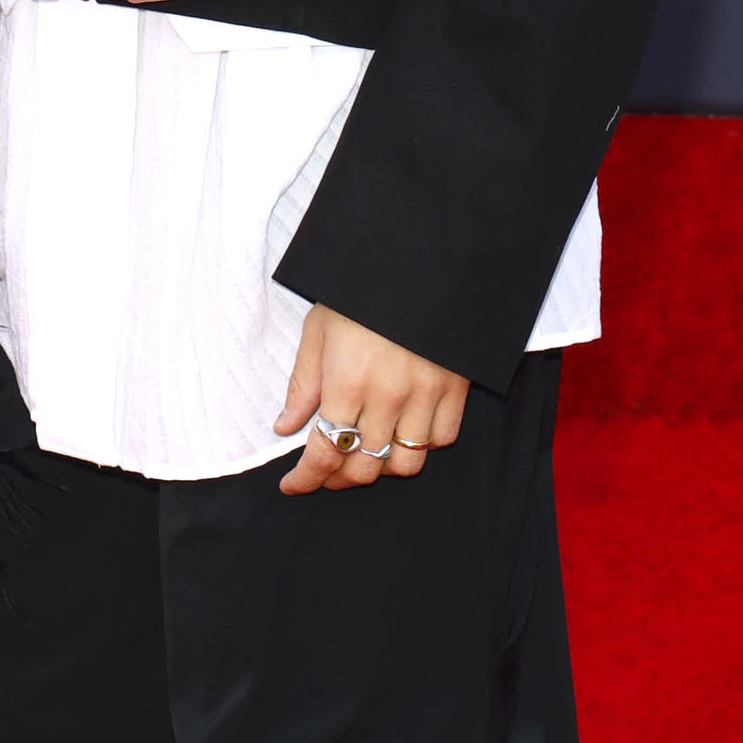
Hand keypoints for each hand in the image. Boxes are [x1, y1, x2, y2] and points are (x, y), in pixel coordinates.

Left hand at [274, 309, 468, 496]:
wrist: (420, 258)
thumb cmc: (360, 292)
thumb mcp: (319, 329)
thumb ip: (303, 383)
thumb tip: (285, 427)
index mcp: (347, 380)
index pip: (325, 452)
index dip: (306, 478)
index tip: (293, 485)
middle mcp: (387, 395)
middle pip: (364, 467)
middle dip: (338, 479)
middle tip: (325, 472)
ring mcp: (426, 394)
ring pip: (405, 463)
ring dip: (381, 468)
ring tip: (365, 454)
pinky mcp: (456, 387)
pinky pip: (442, 439)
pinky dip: (421, 445)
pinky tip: (403, 430)